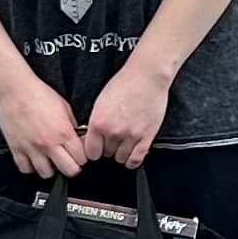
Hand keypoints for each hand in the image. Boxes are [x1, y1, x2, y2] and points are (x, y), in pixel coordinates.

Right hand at [0, 69, 88, 177]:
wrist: (14, 89)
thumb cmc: (38, 94)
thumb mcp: (65, 107)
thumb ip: (72, 126)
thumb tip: (78, 138)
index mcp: (64, 132)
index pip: (82, 158)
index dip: (82, 157)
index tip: (79, 153)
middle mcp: (49, 143)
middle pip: (69, 171)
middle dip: (71, 166)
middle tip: (68, 159)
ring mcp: (32, 148)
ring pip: (46, 174)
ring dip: (50, 168)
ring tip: (49, 158)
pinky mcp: (16, 149)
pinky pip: (25, 169)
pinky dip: (31, 166)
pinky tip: (34, 158)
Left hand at [82, 54, 173, 170]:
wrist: (146, 76)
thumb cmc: (124, 83)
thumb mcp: (100, 102)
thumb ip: (96, 122)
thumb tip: (92, 137)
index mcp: (98, 122)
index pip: (90, 151)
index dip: (93, 150)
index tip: (96, 148)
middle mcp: (113, 131)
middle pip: (106, 154)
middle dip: (108, 148)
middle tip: (112, 140)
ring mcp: (130, 135)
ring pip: (120, 158)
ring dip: (120, 153)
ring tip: (123, 145)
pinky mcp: (146, 137)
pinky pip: (136, 159)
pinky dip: (132, 162)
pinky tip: (131, 157)